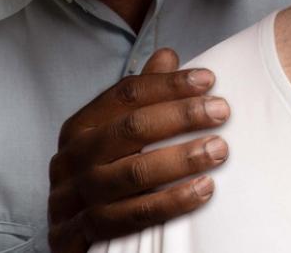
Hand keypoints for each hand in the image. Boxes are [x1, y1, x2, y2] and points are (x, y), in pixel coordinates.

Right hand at [47, 48, 229, 252]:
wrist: (69, 240)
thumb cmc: (103, 177)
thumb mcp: (114, 135)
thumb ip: (140, 99)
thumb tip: (167, 56)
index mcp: (81, 127)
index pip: (126, 94)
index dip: (169, 84)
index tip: (209, 79)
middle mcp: (72, 158)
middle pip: (131, 128)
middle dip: (181, 116)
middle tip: (222, 112)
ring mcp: (72, 198)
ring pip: (132, 173)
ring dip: (181, 160)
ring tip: (219, 150)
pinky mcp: (77, 235)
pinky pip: (128, 218)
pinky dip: (169, 203)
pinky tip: (202, 191)